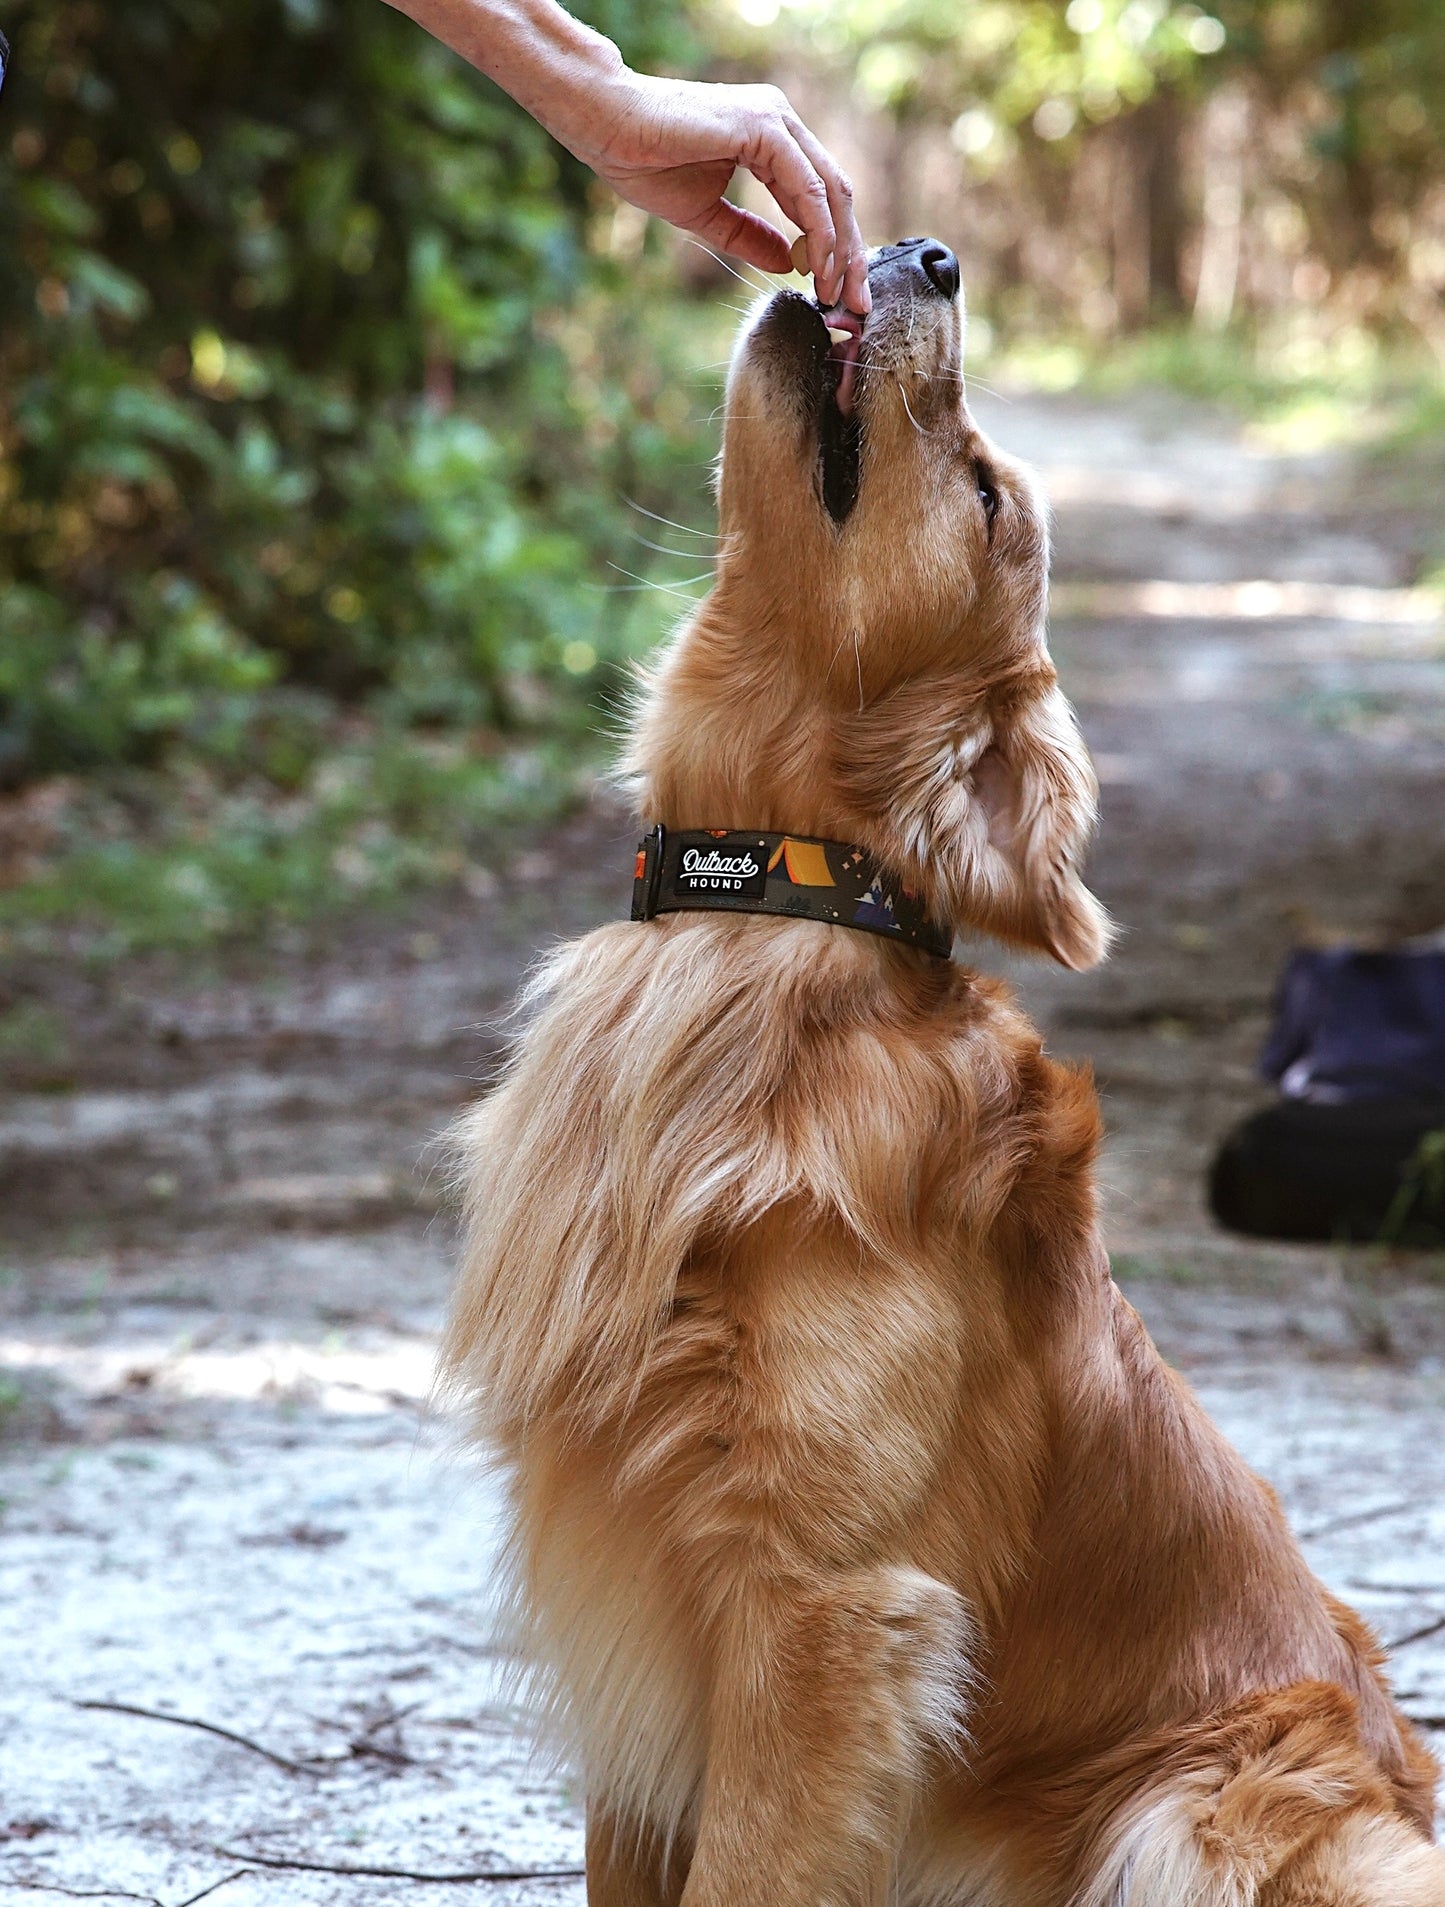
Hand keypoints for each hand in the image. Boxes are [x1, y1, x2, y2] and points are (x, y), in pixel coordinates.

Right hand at [568, 71, 870, 315]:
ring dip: (840, 250)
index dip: (834, 247)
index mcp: (770, 137)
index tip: (835, 291)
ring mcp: (777, 120)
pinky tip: (816, 269)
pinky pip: (809, 190)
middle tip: (854, 304)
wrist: (607, 127)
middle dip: (850, 254)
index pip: (820, 196)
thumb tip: (789, 264)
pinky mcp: (765, 128)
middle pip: (837, 194)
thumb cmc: (645, 162)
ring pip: (831, 192)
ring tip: (836, 294)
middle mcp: (781, 122)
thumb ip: (750, 236)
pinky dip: (819, 234)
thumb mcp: (708, 215)